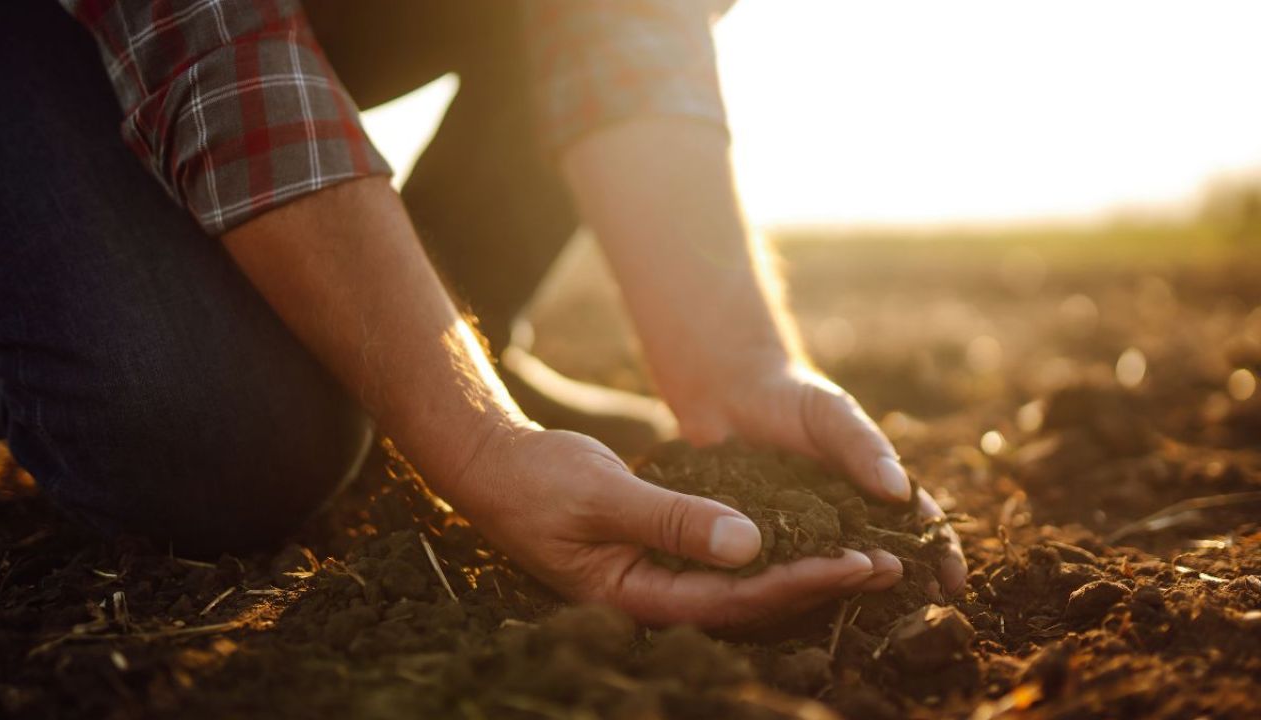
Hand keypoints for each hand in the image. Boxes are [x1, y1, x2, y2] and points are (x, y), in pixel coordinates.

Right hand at [438, 425, 903, 627]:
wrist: (495, 468)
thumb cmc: (539, 481)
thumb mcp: (605, 495)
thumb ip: (674, 521)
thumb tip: (750, 545)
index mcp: (635, 597)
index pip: (734, 601)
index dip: (800, 583)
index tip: (856, 562)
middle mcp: (653, 599)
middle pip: (750, 605)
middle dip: (818, 585)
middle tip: (887, 567)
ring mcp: (657, 580)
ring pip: (743, 587)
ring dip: (802, 571)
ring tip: (865, 557)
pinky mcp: (660, 556)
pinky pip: (726, 563)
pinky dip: (769, 551)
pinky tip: (807, 537)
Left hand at [676, 361, 968, 596]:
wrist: (729, 394)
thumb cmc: (793, 398)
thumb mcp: (833, 414)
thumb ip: (863, 447)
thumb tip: (901, 491)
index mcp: (873, 490)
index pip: (918, 526)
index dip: (940, 554)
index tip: (953, 581)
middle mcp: (843, 520)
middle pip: (881, 559)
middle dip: (901, 585)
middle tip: (915, 612)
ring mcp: (803, 535)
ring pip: (831, 572)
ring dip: (847, 592)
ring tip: (860, 610)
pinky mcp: (761, 542)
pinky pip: (779, 568)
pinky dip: (790, 586)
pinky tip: (793, 603)